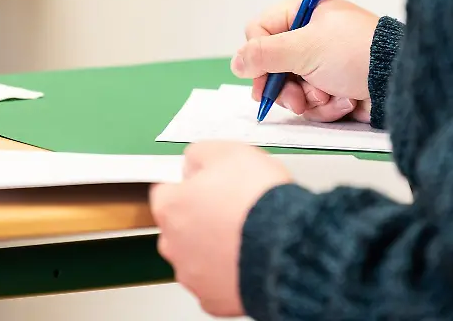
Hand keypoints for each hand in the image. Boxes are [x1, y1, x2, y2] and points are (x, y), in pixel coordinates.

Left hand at [149, 141, 292, 316]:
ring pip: (196, 257)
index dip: (190, 185)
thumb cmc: (259, 202)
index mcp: (172, 208)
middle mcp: (173, 245)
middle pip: (179, 227)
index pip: (165, 191)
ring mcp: (192, 275)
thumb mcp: (230, 152)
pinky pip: (216, 282)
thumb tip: (194, 161)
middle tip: (231, 209)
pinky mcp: (213, 299)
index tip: (208, 185)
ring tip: (245, 234)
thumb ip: (201, 154)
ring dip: (213, 247)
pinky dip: (229, 272)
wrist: (286, 245)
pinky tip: (248, 258)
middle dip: (200, 219)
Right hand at [231, 0, 378, 121]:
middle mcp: (311, 36)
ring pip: (291, 88)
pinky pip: (312, 102)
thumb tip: (236, 61)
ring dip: (308, 98)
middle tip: (294, 98)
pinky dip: (326, 106)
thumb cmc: (356, 53)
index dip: (258, 55)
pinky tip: (343, 101)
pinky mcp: (334, 87)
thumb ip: (265, 54)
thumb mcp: (305, 48)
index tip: (263, 73)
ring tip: (326, 97)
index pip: (260, 31)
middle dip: (284, 86)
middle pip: (272, 65)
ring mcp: (322, 63)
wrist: (397, 81)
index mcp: (304, 13)